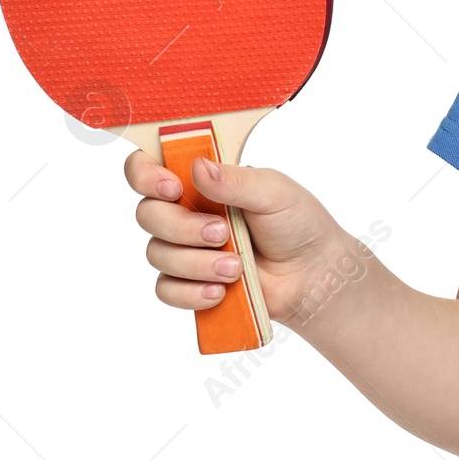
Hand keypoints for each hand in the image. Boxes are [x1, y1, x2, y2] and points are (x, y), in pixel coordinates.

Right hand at [126, 149, 348, 326]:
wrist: (312, 274)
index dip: (145, 175)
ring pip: (157, 254)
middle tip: (221, 233)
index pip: (149, 168)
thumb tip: (198, 167)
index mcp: (203, 181)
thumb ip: (235, 181)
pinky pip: (166, 289)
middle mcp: (187, 212)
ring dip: (196, 263)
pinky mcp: (189, 283)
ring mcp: (186, 249)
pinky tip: (221, 291)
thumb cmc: (297, 223)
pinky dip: (191, 292)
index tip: (172, 189)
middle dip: (182, 227)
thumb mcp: (274, 192)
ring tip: (236, 267)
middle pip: (148, 214)